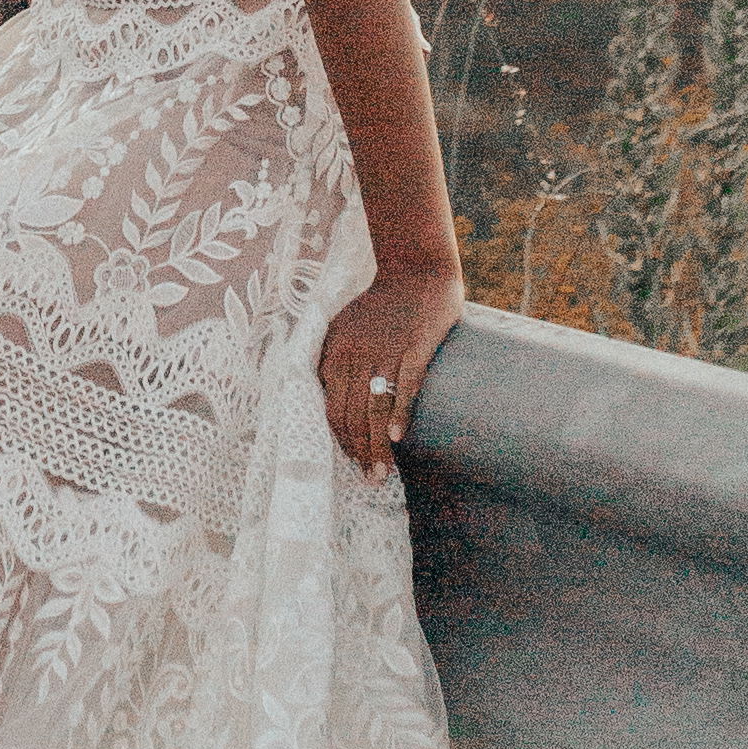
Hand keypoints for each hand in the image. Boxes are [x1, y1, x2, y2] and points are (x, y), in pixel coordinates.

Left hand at [320, 259, 464, 481]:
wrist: (416, 268)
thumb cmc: (382, 304)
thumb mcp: (345, 328)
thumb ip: (335, 361)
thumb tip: (332, 402)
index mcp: (335, 352)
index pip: (331, 408)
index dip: (341, 440)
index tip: (352, 464)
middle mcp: (355, 353)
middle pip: (351, 414)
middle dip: (358, 452)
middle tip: (369, 480)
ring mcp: (386, 350)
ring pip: (375, 407)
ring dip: (377, 445)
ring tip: (381, 473)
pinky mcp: (415, 346)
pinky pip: (405, 385)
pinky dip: (400, 412)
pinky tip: (399, 438)